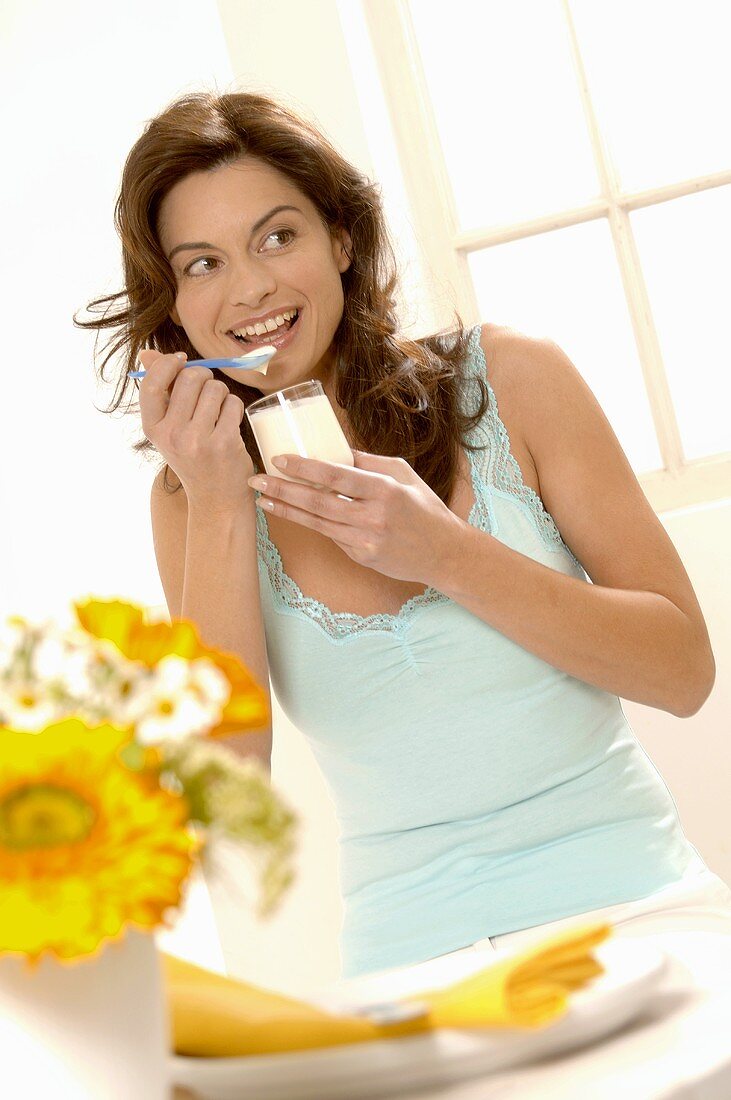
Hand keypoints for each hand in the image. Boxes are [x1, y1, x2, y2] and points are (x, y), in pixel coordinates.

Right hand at [137, 349, 253, 509]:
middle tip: (208, 390)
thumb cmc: (193, 457)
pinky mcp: (224, 443)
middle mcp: (172, 435)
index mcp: (153, 429)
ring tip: (219, 412)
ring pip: (216, 388)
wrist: (215, 498)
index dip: (168, 364)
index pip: (153, 384)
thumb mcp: (169, 429)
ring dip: (222, 394)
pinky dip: (234, 408)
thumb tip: (148, 353)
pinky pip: (233, 403)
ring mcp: (198, 440)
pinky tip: (229, 423)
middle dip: (204, 377)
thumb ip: (161, 390)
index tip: (181, 360)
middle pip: (190, 378)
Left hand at [247, 451, 463, 584]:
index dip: (304, 468)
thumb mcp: (403, 474)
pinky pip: (331, 536)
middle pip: (318, 502)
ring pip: (317, 523)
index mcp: (385, 490)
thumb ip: (369, 462)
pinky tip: (290, 512)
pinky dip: (310, 522)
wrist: (443, 553)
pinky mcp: (362, 557)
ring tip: (262, 499)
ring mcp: (366, 541)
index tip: (279, 459)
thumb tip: (336, 449)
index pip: (336, 476)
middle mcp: (373, 517)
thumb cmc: (425, 508)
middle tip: (256, 480)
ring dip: (287, 510)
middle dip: (283, 490)